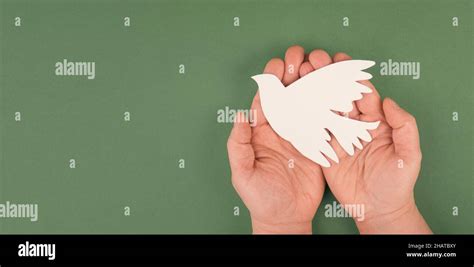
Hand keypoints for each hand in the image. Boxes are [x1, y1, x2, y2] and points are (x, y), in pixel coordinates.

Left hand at [227, 46, 328, 233]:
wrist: (285, 217)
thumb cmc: (260, 198)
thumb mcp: (242, 173)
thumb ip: (238, 143)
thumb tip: (239, 114)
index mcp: (261, 132)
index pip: (266, 100)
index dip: (270, 81)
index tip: (277, 65)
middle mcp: (282, 128)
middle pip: (287, 94)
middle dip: (291, 74)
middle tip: (300, 58)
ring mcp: (301, 134)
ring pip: (307, 102)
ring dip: (312, 83)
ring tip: (319, 66)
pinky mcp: (318, 144)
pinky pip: (324, 120)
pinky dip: (330, 104)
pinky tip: (335, 89)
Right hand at [305, 51, 430, 233]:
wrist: (378, 209)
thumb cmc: (397, 183)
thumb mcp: (408, 155)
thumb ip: (405, 126)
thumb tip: (388, 101)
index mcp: (375, 122)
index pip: (362, 93)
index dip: (351, 76)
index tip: (339, 60)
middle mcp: (354, 125)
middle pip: (339, 95)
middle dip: (327, 76)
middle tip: (314, 60)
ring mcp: (337, 137)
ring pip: (324, 108)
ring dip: (312, 90)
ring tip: (300, 73)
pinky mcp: (324, 150)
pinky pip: (313, 130)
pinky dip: (302, 114)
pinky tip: (293, 99)